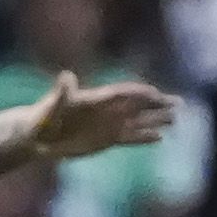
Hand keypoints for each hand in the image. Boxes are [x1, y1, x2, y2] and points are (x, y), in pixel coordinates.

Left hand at [26, 71, 177, 160]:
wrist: (37, 136)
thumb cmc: (43, 118)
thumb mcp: (52, 106)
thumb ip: (62, 92)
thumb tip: (66, 76)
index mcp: (96, 99)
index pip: (123, 93)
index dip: (138, 93)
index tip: (155, 93)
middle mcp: (107, 111)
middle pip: (137, 105)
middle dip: (157, 103)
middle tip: (179, 103)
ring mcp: (108, 125)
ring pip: (137, 120)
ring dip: (156, 119)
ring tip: (176, 118)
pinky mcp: (106, 139)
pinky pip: (129, 138)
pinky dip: (143, 137)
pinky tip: (160, 138)